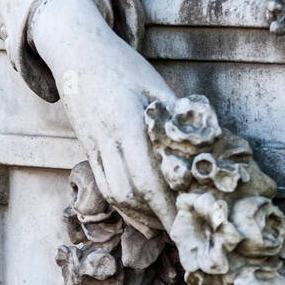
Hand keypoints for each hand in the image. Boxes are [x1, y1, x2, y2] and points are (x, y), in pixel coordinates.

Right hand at [30, 0, 177, 230]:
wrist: (76, 51)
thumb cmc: (122, 64)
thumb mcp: (154, 82)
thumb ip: (176, 114)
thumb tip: (207, 142)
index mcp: (128, 121)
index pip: (149, 175)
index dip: (169, 204)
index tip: (191, 220)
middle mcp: (108, 138)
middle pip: (132, 191)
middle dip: (159, 217)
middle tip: (185, 233)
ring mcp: (94, 146)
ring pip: (115, 193)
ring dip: (141, 215)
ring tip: (167, 227)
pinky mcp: (88, 149)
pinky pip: (105, 185)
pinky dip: (124, 206)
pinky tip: (143, 215)